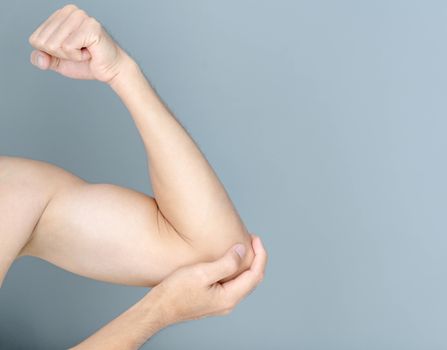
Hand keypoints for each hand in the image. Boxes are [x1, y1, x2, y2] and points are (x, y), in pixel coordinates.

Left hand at [28, 4, 128, 82]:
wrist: (110, 70)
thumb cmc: (87, 63)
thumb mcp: (58, 61)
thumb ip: (42, 58)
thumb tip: (39, 58)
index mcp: (60, 15)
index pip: (36, 39)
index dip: (51, 54)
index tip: (70, 52)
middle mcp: (70, 11)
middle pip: (44, 42)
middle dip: (61, 55)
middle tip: (79, 53)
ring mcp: (81, 17)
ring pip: (55, 45)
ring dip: (70, 56)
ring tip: (85, 51)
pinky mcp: (89, 27)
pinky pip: (68, 47)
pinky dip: (78, 56)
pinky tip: (90, 52)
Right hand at [149, 234, 267, 325]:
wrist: (158, 309)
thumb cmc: (175, 292)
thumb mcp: (201, 273)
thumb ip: (226, 263)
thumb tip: (242, 251)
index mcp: (229, 297)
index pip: (255, 274)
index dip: (260, 255)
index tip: (255, 238)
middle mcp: (228, 303)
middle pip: (253, 279)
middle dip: (257, 259)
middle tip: (253, 240)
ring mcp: (221, 303)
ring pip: (243, 282)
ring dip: (247, 264)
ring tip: (242, 247)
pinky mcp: (213, 300)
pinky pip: (233, 284)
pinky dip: (236, 270)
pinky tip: (229, 260)